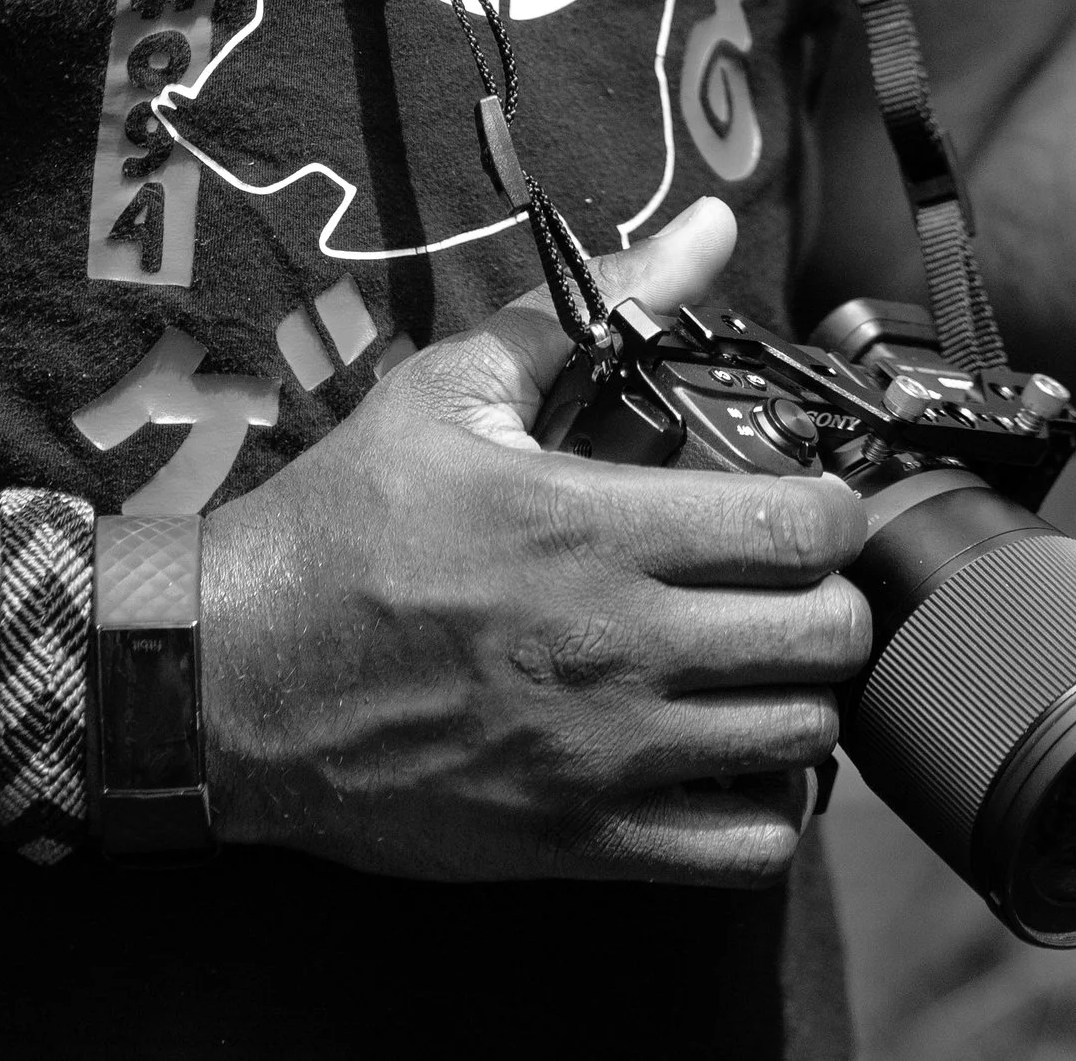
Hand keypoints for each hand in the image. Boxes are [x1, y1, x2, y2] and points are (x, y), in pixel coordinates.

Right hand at [198, 199, 870, 883]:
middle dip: (836, 602)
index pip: (800, 526)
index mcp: (592, 525)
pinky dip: (766, 804)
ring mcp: (607, 756)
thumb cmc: (346, 520)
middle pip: (827, 639)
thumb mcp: (450, 391)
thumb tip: (709, 229)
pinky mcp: (583, 842)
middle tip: (796, 585)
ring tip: (766, 665)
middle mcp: (619, 645)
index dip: (836, 509)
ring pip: (802, 742)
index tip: (814, 503)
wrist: (239, 676)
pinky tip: (731, 757)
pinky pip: (743, 847)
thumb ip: (591, 313)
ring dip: (804, 697)